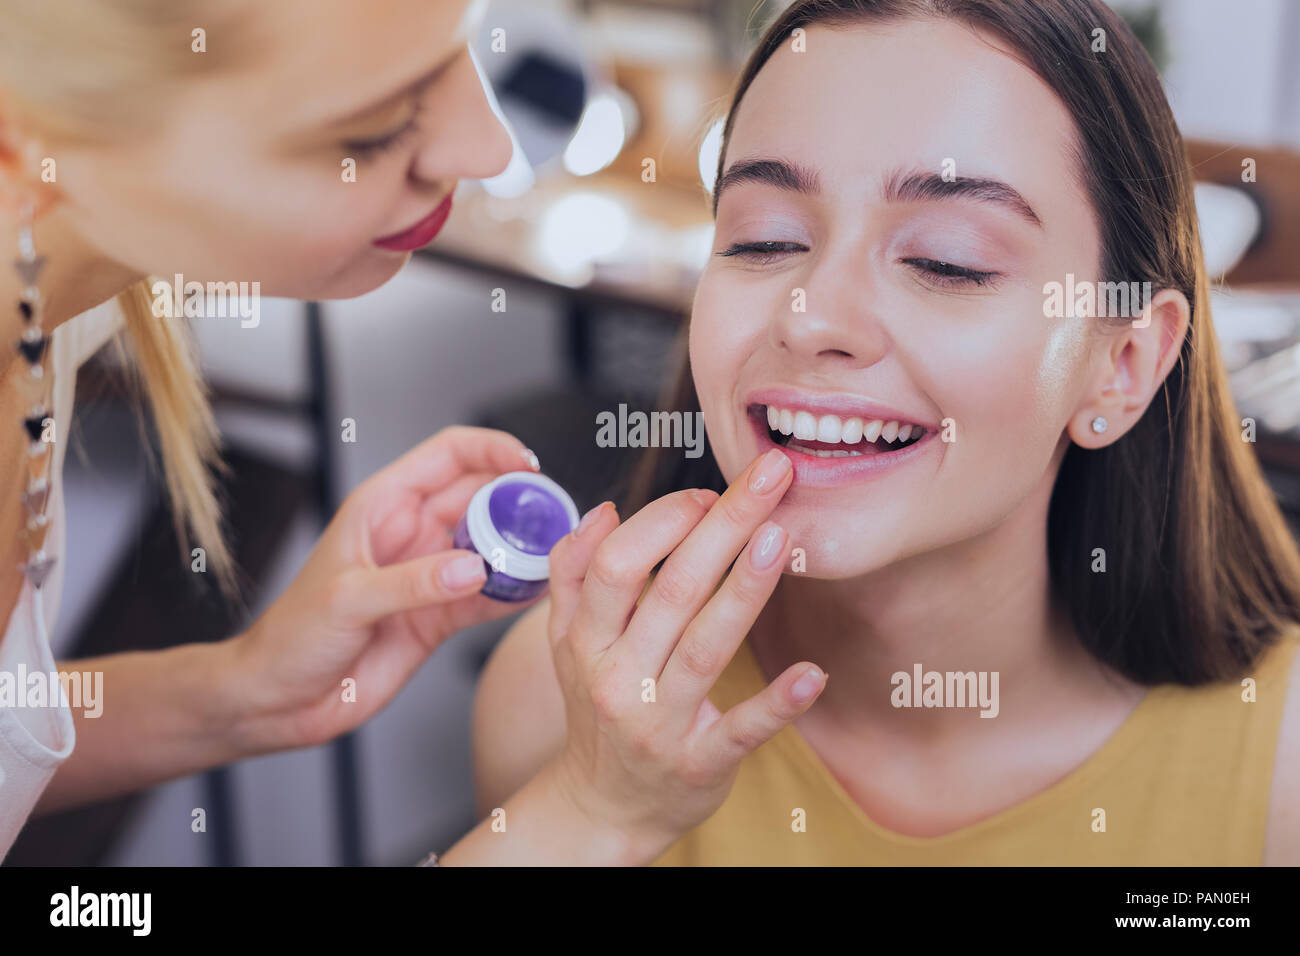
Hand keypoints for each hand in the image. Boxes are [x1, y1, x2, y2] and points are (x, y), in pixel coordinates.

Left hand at [224, 426, 541, 752]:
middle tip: (555, 517)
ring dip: (525, 547)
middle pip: (484, 497)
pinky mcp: (442, 615)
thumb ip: (412, 584)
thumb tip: (475, 568)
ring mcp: (432, 574)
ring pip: (494, 545)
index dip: (492, 449)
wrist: (280, 700)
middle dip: (522, 500)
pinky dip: (517, 592)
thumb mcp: (347, 600)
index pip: (450, 455)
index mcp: (384, 506)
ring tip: (557, 555)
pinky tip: (540, 593)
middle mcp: (414, 533)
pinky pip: (491, 595)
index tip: (529, 465)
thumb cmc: (292, 637)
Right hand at [542, 448, 826, 861]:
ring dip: (745, 590)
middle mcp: (619, 678)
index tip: (707, 493)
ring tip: (781, 538)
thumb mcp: (565, 643)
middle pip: (671, 591)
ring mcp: (660, 723)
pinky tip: (811, 673)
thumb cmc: (596, 710)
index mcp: (587, 641)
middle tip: (771, 477)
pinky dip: (777, 704)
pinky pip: (741, 731)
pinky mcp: (701, 764)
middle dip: (723, 526)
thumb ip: (573, 573)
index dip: (662, 520)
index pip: (616, 564)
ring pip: (706, 647)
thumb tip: (605, 510)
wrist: (603, 807)